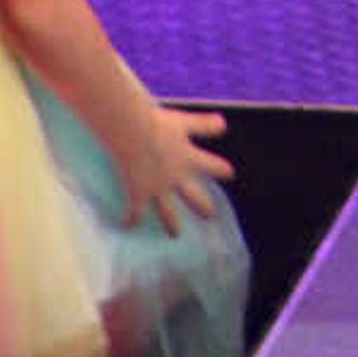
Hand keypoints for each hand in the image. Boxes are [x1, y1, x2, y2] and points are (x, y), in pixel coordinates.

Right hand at [119, 105, 233, 233]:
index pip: (213, 166)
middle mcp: (176, 178)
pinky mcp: (138, 193)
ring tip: (175, 234)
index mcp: (189, 159)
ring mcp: (157, 189)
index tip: (230, 173)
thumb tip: (223, 123)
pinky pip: (135, 212)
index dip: (221, 169)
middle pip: (194, 196)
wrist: (134, 132)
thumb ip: (203, 125)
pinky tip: (127, 226)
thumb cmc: (157, 123)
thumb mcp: (184, 121)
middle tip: (210, 216)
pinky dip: (131, 219)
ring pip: (168, 212)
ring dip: (172, 224)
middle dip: (204, 207)